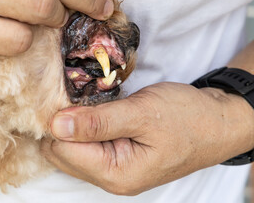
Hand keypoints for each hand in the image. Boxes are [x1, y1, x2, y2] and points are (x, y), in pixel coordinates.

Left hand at [41, 82, 253, 194]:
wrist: (216, 123)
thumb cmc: (186, 117)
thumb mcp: (142, 113)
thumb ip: (97, 122)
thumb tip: (56, 125)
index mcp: (116, 174)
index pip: (63, 150)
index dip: (57, 121)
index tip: (62, 94)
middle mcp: (110, 179)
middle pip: (63, 153)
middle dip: (62, 124)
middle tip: (73, 95)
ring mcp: (113, 171)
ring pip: (72, 150)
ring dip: (73, 125)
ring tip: (85, 101)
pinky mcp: (117, 160)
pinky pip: (86, 146)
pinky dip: (84, 127)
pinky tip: (93, 111)